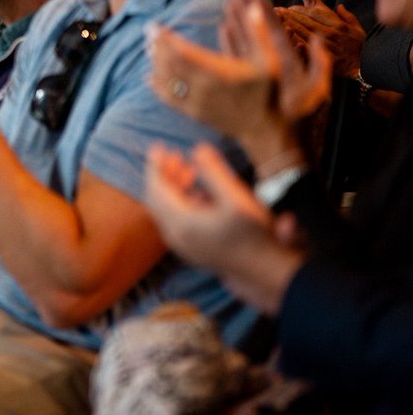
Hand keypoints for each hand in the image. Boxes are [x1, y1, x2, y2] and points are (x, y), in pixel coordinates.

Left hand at [144, 143, 304, 314]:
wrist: (266, 275)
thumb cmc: (255, 236)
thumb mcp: (237, 198)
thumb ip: (214, 172)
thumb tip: (198, 149)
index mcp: (180, 223)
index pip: (156, 188)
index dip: (155, 165)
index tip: (158, 146)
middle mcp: (175, 236)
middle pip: (157, 199)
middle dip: (164, 175)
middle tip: (176, 156)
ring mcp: (182, 246)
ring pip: (166, 210)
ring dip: (174, 188)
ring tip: (190, 170)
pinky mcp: (192, 250)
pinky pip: (175, 220)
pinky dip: (181, 202)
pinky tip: (200, 193)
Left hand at [149, 0, 330, 166]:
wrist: (264, 129)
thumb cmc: (267, 91)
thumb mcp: (270, 60)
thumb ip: (259, 32)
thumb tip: (255, 5)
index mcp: (219, 71)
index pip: (182, 51)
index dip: (164, 38)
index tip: (154, 26)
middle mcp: (204, 87)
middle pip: (169, 63)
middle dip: (156, 46)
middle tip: (149, 32)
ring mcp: (197, 102)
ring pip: (166, 80)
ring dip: (155, 62)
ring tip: (149, 48)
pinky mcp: (193, 114)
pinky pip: (169, 99)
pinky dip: (157, 86)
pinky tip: (150, 76)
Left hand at [274, 0, 364, 77]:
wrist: (365, 67)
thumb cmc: (356, 46)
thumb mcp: (353, 26)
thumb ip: (344, 14)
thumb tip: (333, 1)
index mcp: (337, 23)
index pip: (313, 12)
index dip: (297, 10)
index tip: (283, 8)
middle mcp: (331, 33)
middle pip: (305, 21)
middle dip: (287, 15)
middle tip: (272, 11)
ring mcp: (326, 46)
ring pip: (303, 33)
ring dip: (287, 25)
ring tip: (273, 20)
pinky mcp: (322, 59)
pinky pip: (306, 50)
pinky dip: (295, 43)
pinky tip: (285, 38)